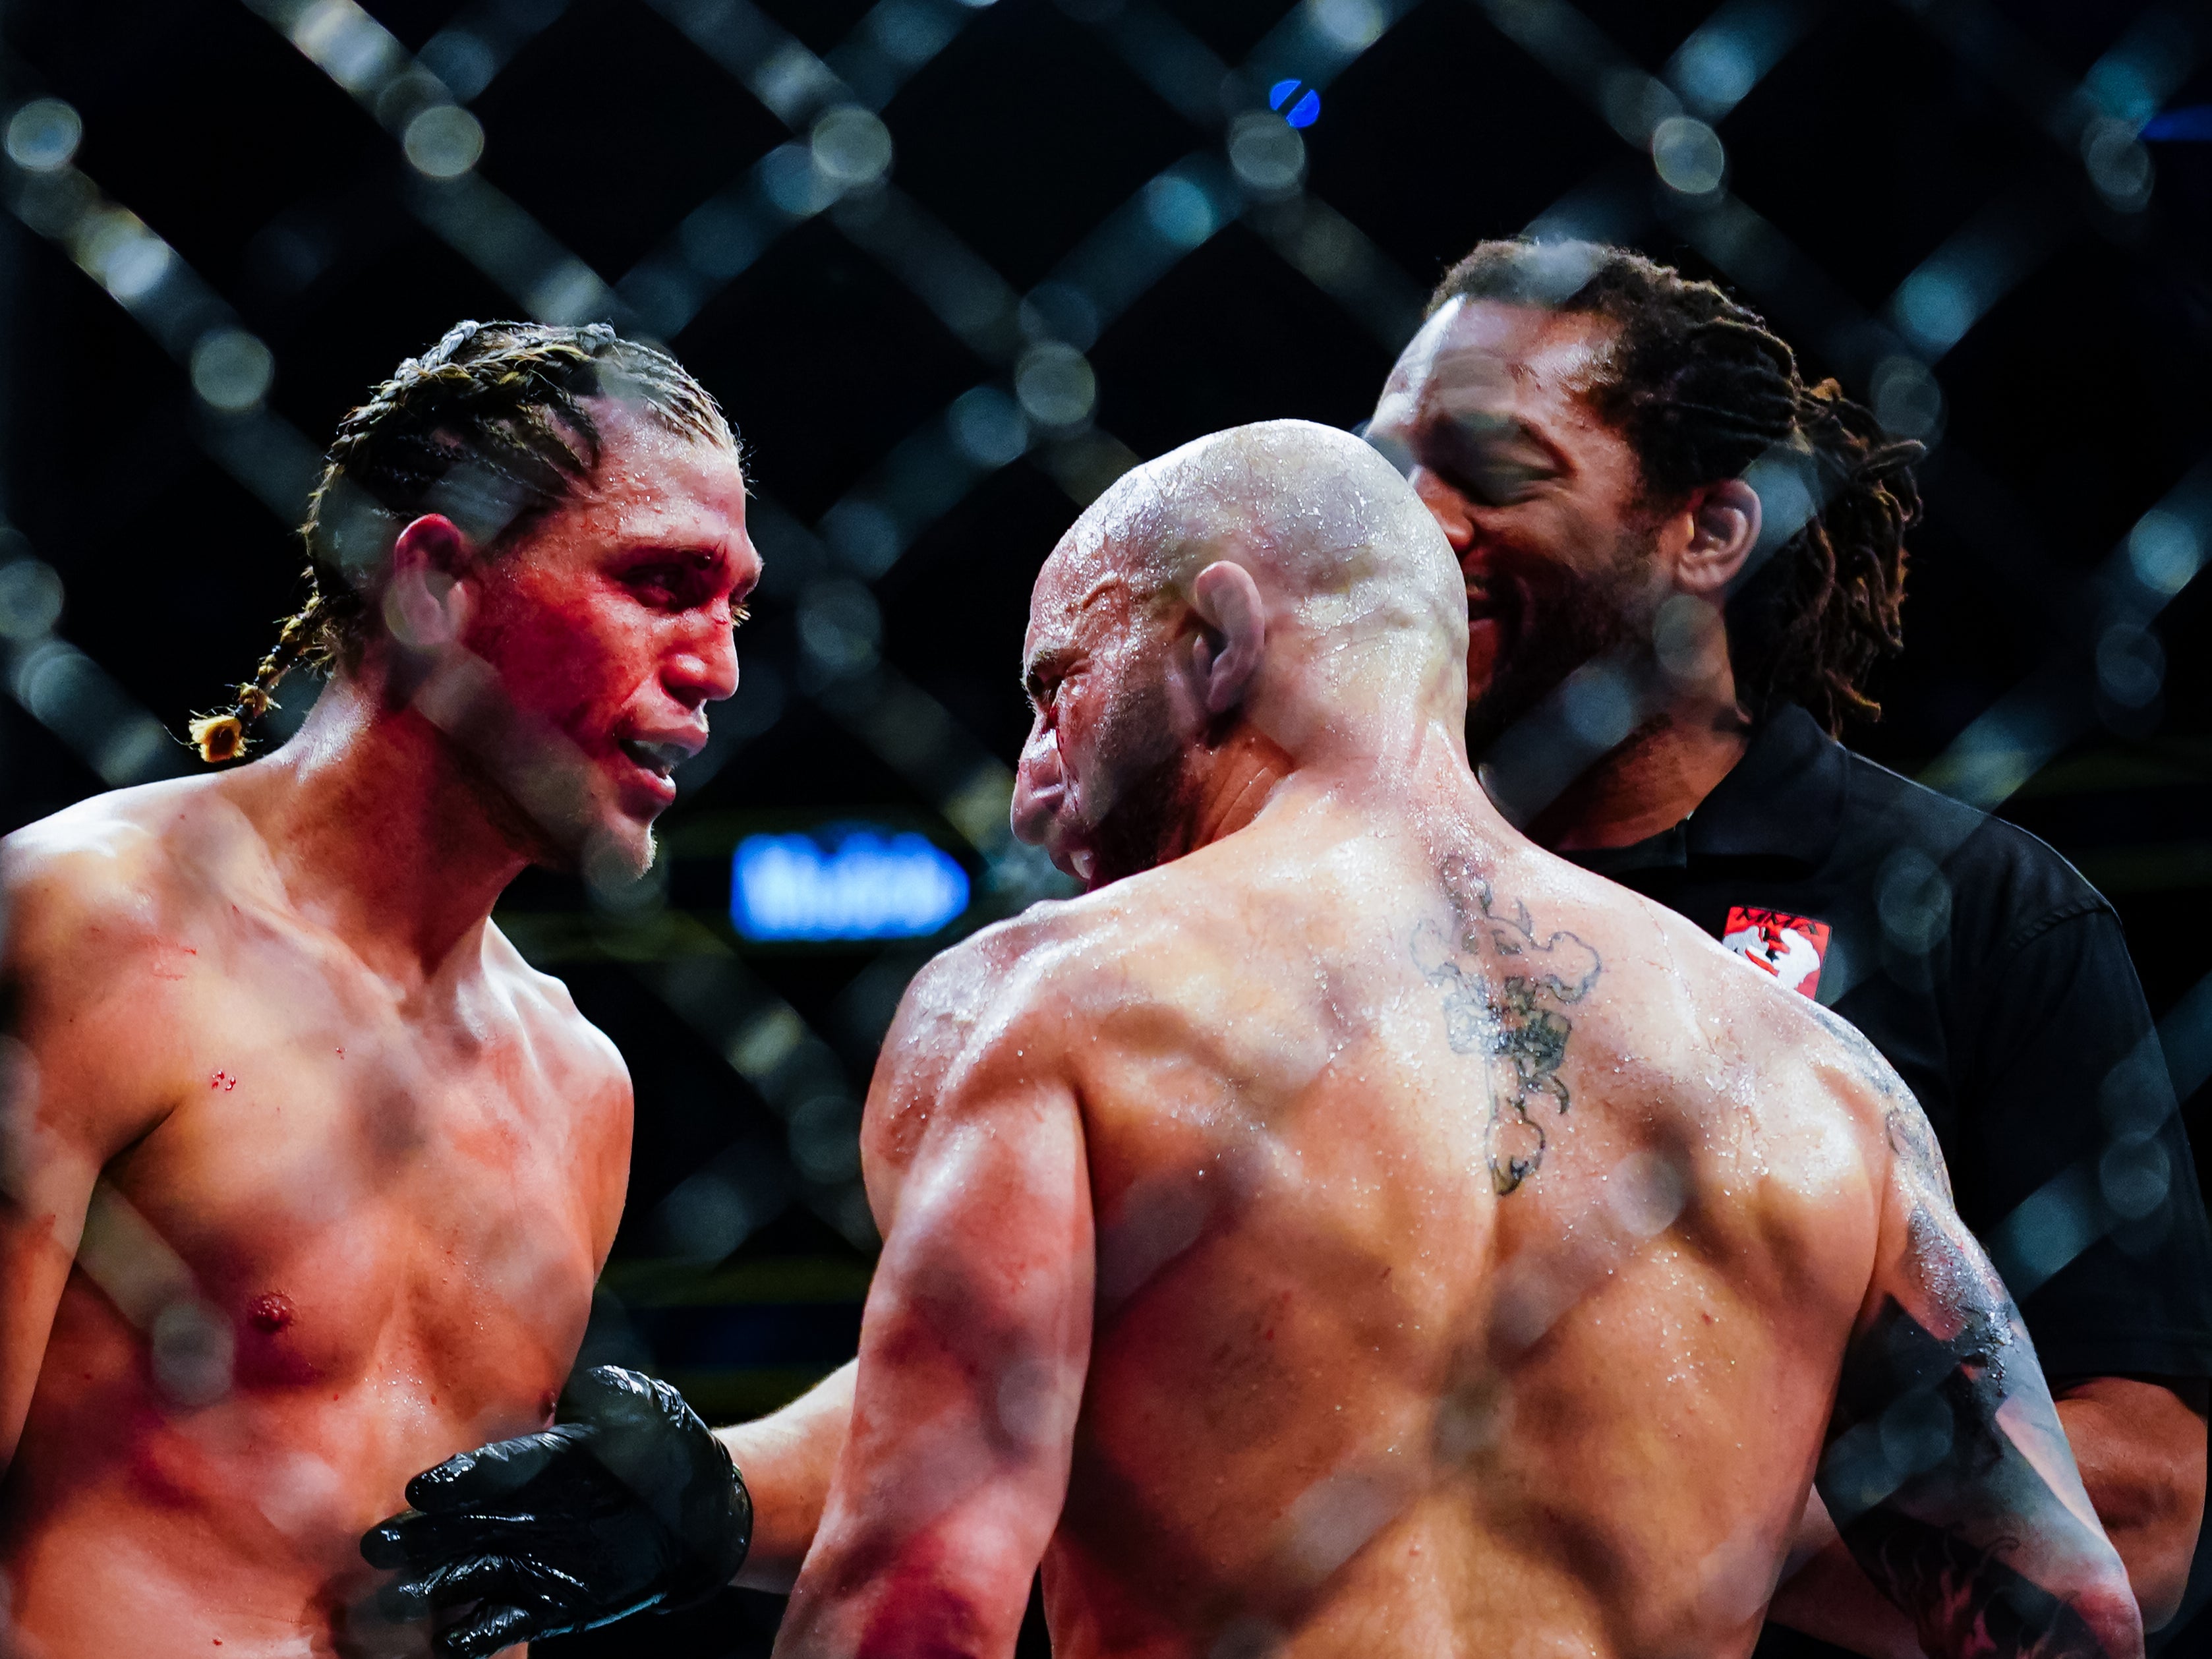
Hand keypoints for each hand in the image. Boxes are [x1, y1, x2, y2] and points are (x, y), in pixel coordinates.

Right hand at [360, 1365, 751, 1657]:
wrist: (699, 1508)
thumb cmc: (667, 1444)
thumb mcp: (644, 1408)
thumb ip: (611, 1396)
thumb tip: (588, 1380)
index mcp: (537, 1460)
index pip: (491, 1469)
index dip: (458, 1481)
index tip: (420, 1492)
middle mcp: (519, 1511)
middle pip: (459, 1525)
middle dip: (418, 1536)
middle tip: (377, 1550)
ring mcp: (529, 1559)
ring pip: (468, 1575)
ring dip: (433, 1589)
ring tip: (401, 1602)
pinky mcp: (548, 1602)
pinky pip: (504, 1620)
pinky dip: (478, 1634)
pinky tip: (451, 1643)